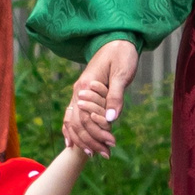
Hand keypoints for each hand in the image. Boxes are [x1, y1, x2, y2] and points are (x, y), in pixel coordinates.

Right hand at [63, 39, 137, 155]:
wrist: (117, 39)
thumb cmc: (122, 55)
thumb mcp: (122, 74)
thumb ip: (115, 96)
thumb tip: (111, 120)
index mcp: (85, 86)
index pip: (85, 117)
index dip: (97, 133)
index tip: (111, 145)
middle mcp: (78, 91)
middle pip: (77, 123)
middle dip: (91, 140)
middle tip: (106, 155)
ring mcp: (79, 93)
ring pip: (73, 121)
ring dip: (84, 138)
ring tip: (96, 153)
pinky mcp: (84, 94)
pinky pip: (73, 115)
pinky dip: (72, 130)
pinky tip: (74, 143)